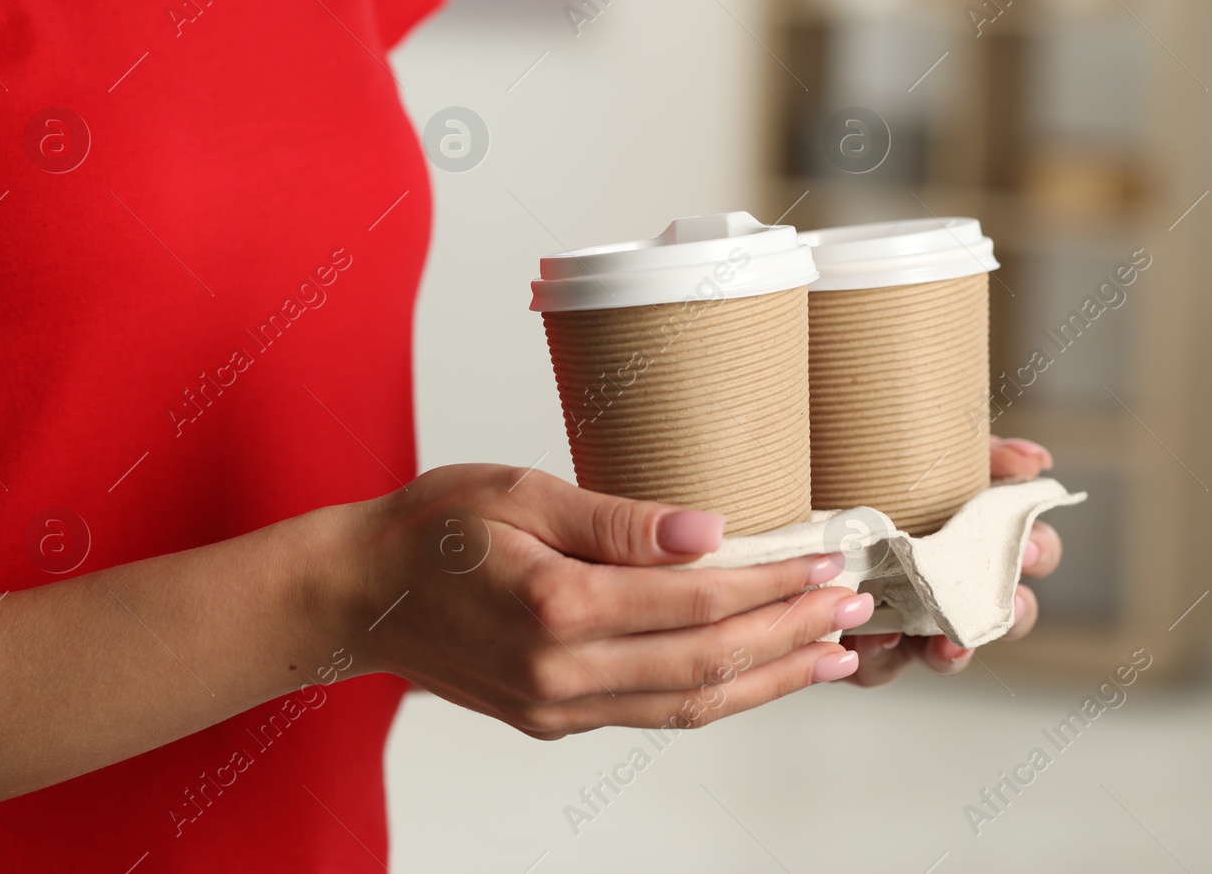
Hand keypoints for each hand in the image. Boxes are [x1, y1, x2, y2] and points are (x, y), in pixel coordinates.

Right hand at [332, 465, 872, 737]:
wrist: (359, 595)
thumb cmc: (432, 530)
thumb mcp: (521, 492)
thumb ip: (619, 520)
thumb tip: (707, 530)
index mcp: (556, 606)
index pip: (696, 602)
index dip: (770, 586)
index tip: (824, 564)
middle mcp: (561, 672)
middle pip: (707, 665)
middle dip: (790, 635)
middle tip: (852, 607)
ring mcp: (558, 707)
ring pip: (690, 707)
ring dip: (768, 679)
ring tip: (830, 654)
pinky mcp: (554, 720)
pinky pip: (654, 716)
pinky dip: (716, 698)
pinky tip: (755, 674)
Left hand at [840, 437, 1062, 684]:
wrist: (792, 492)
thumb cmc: (867, 473)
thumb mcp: (927, 455)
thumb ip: (983, 454)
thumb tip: (1034, 460)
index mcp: (975, 540)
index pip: (1029, 553)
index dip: (1038, 552)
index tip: (1031, 546)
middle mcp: (949, 588)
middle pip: (1002, 616)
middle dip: (1012, 614)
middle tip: (1009, 605)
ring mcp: (906, 622)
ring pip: (945, 654)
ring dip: (953, 653)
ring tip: (947, 644)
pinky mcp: (858, 646)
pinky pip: (878, 666)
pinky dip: (881, 657)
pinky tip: (875, 638)